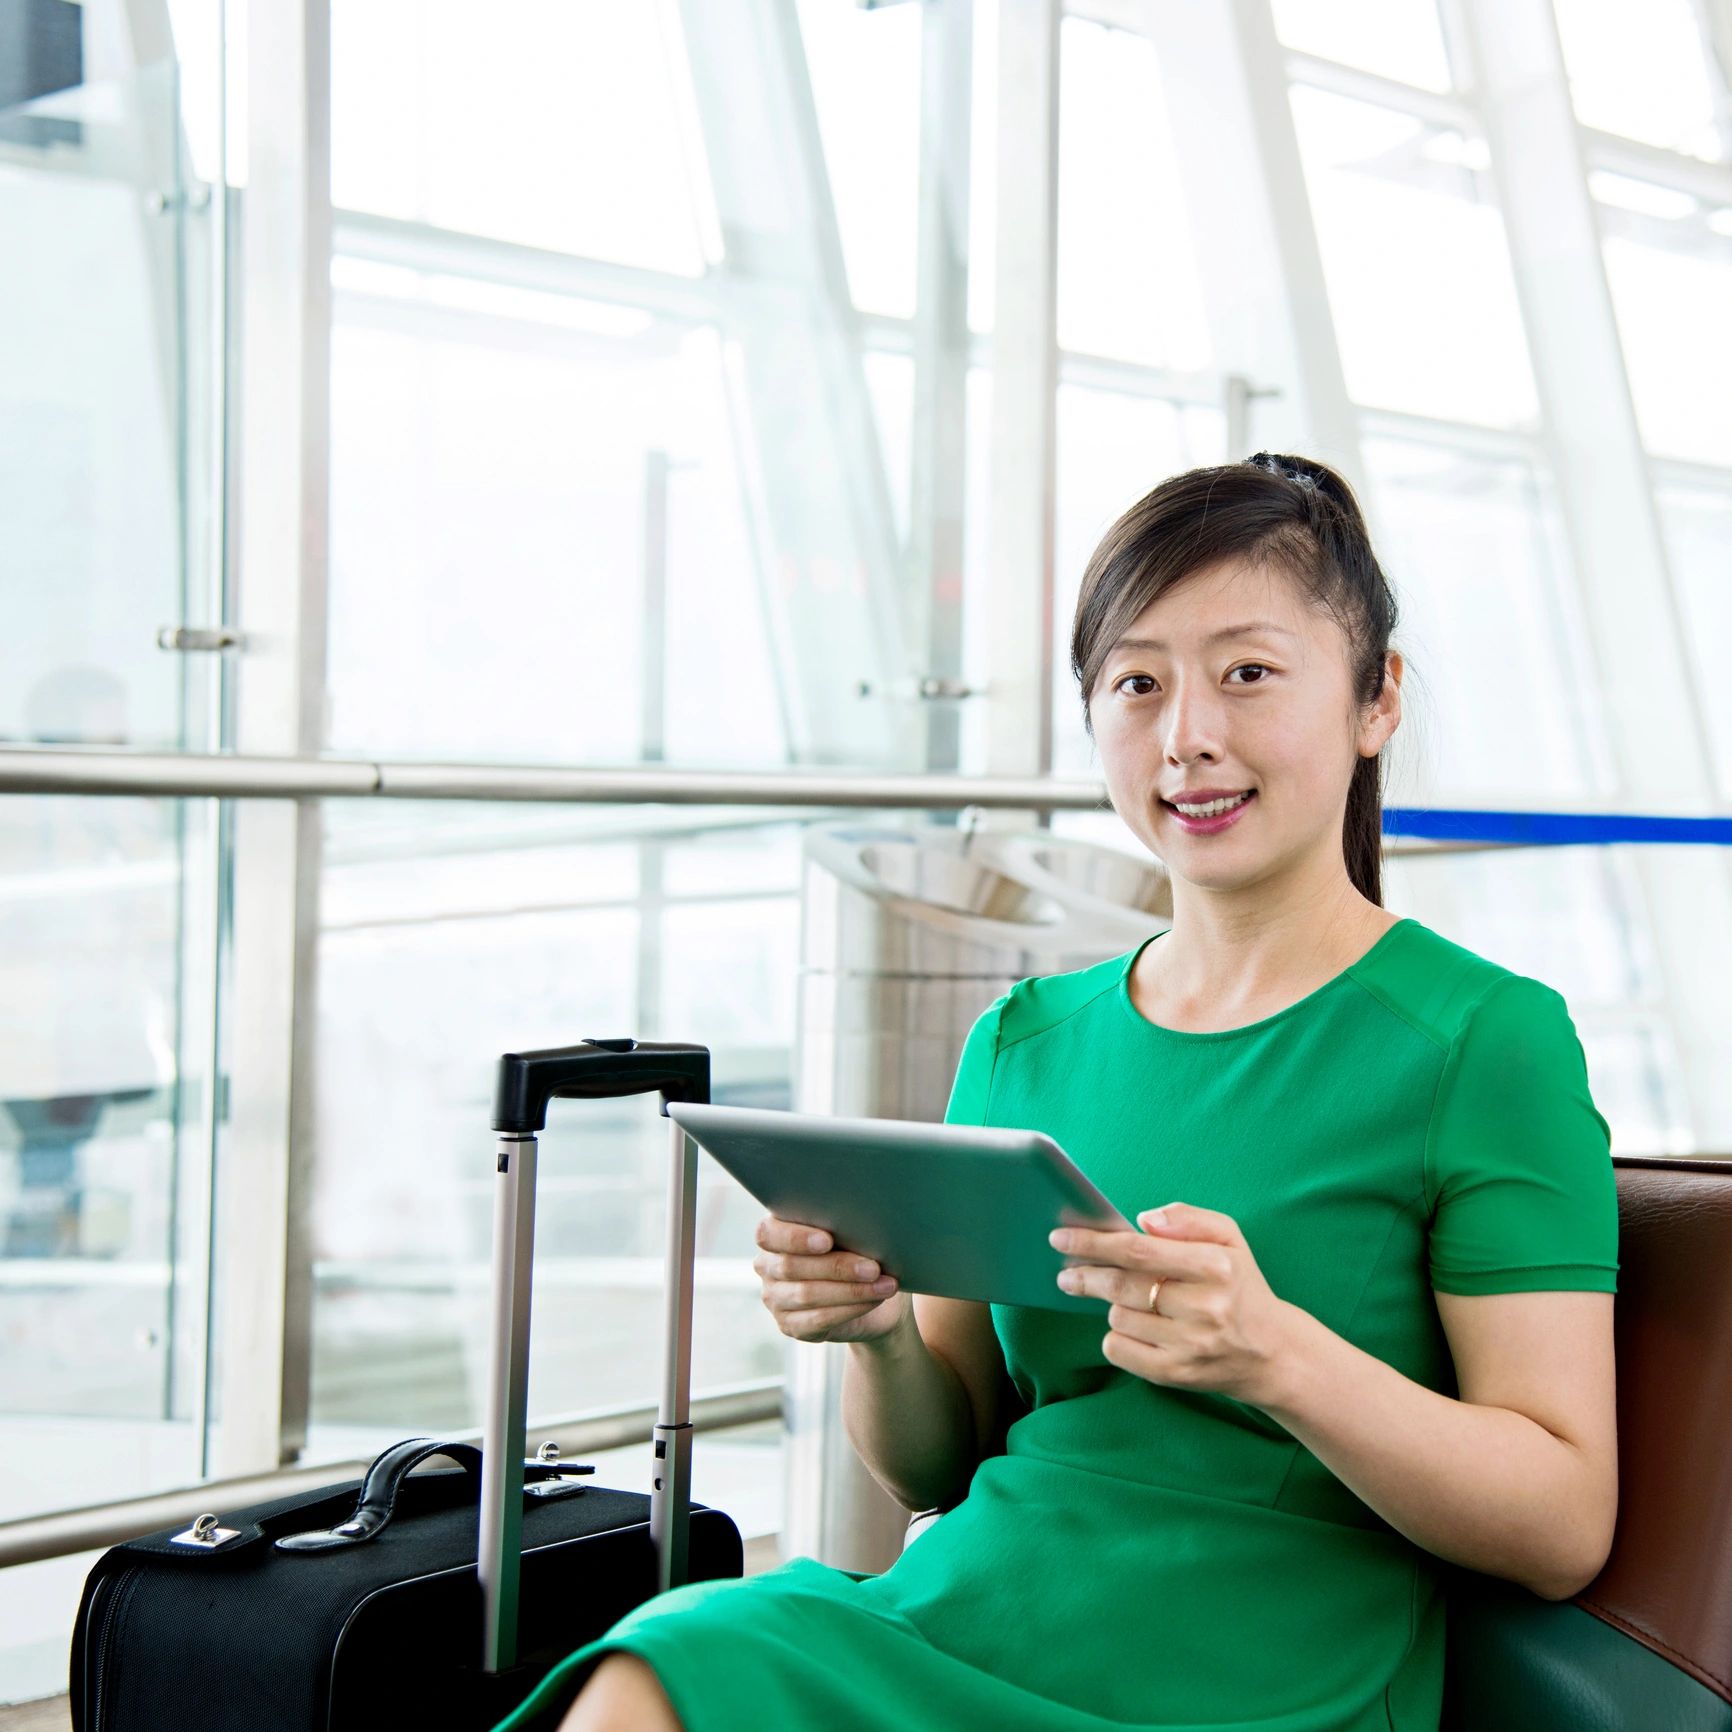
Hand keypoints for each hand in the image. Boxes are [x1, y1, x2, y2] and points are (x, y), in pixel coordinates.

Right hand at [752, 1213, 907, 1344]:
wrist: (869, 1289)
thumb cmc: (855, 1247)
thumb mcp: (847, 1231)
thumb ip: (841, 1225)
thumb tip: (859, 1222)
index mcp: (773, 1233)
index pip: (768, 1234)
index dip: (796, 1238)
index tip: (828, 1241)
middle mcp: (767, 1265)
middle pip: (792, 1266)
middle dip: (837, 1267)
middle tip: (873, 1267)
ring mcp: (775, 1298)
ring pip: (807, 1294)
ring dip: (850, 1290)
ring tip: (884, 1285)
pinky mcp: (790, 1325)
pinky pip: (817, 1319)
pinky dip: (849, 1309)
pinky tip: (873, 1301)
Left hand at [1049, 1202, 1298, 1407]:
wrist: (1272, 1354)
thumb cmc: (1240, 1286)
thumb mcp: (1229, 1239)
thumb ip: (1188, 1219)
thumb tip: (1144, 1219)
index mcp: (1215, 1265)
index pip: (1138, 1250)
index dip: (1094, 1243)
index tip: (1060, 1238)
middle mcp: (1204, 1307)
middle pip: (1120, 1285)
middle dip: (1084, 1276)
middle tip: (1066, 1273)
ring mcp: (1189, 1344)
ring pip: (1118, 1316)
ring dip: (1113, 1305)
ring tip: (1134, 1303)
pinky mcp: (1176, 1374)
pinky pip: (1119, 1349)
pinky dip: (1117, 1336)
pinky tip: (1136, 1328)